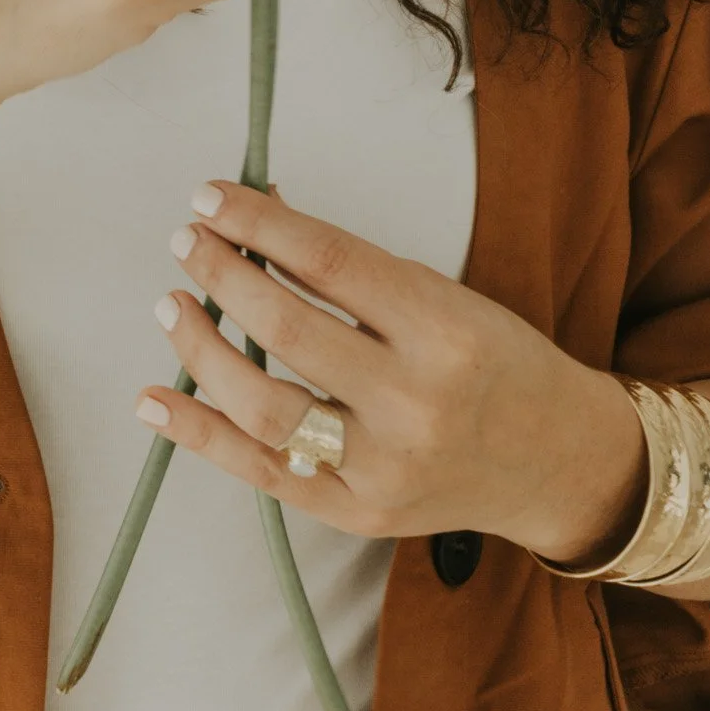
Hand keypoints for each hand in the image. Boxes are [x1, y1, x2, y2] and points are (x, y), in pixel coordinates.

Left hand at [139, 181, 646, 564]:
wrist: (557, 461)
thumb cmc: (496, 362)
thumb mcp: (444, 295)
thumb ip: (350, 267)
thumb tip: (256, 216)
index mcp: (444, 331)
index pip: (328, 262)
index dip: (259, 223)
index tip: (211, 196)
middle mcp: (413, 403)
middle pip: (286, 330)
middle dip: (222, 275)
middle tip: (187, 240)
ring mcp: (381, 468)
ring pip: (262, 406)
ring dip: (202, 347)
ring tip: (173, 304)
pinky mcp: (356, 514)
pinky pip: (259, 472)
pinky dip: (196, 434)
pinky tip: (152, 398)